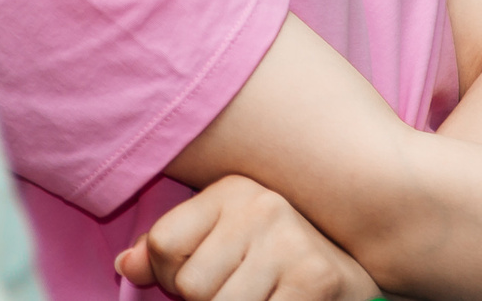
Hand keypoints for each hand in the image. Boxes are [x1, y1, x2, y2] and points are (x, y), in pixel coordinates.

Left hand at [117, 175, 377, 300]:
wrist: (355, 276)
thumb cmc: (276, 264)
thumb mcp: (223, 243)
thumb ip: (171, 251)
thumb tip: (126, 265)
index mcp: (232, 190)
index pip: (162, 243)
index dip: (170, 276)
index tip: (203, 276)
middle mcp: (260, 206)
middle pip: (189, 284)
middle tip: (241, 291)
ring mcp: (289, 241)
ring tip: (261, 297)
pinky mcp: (312, 279)